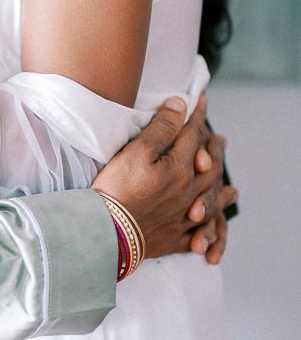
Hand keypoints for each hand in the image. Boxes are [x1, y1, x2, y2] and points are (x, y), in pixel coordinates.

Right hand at [93, 95, 235, 263]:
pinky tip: (208, 230)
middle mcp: (188, 193)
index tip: (202, 100)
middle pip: (209, 169)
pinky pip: (197, 235)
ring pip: (210, 203)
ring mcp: (182, 218)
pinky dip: (208, 232)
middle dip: (216, 152)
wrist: (108, 232)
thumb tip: (180, 105)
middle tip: (221, 142)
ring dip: (221, 194)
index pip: (192, 136)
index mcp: (180, 169)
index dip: (197, 116)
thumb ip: (161, 128)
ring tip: (232, 191)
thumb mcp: (136, 151)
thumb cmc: (118, 189)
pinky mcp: (173, 239)